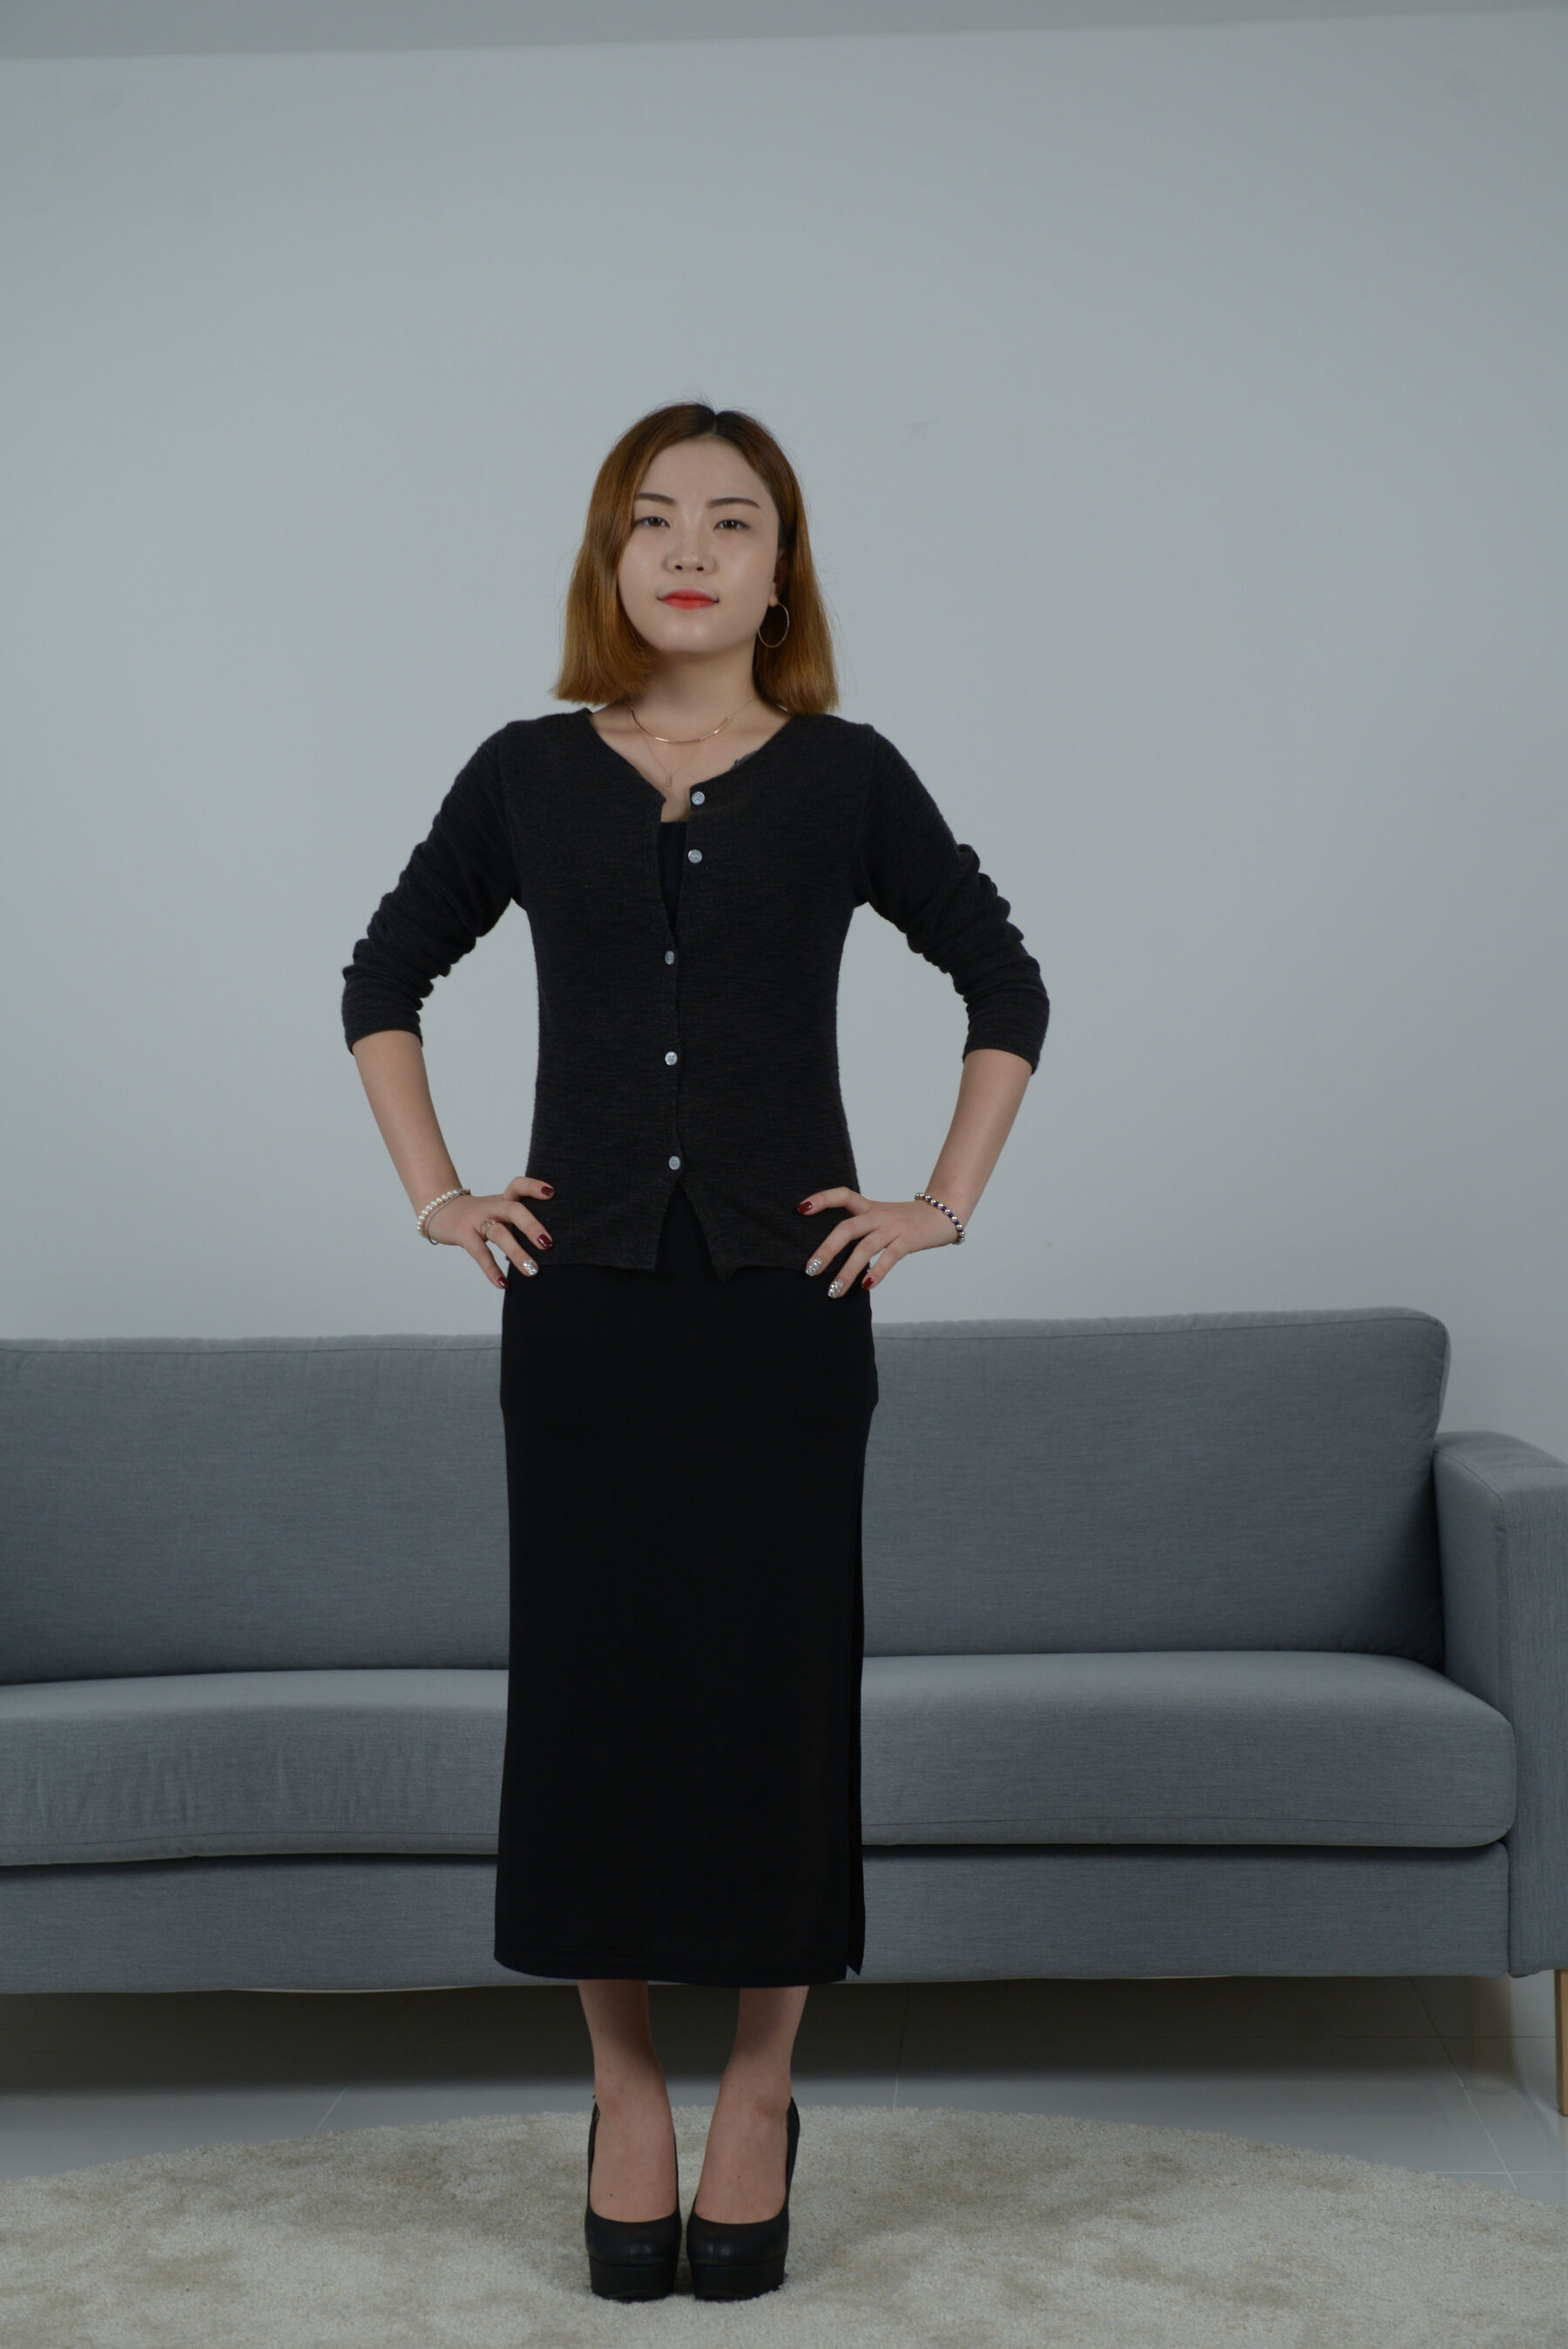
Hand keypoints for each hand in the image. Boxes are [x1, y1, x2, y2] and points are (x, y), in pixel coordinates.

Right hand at [425, 1175, 554, 1289]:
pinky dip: (491, 1269)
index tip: (551, 1193)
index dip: (533, 1187)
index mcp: (503, 1199)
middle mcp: (492, 1207)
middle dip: (531, 1226)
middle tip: (548, 1244)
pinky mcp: (462, 1234)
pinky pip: (479, 1252)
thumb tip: (549, 1243)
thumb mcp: (498, 1210)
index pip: (518, 1185)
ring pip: (499, 1233)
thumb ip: (518, 1219)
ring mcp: (476, 1219)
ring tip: (533, 1270)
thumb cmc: (478, 1215)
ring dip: (517, 1252)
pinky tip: (502, 1283)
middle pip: (513, 1209)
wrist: (438, 1210)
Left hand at [795, 1186, 959, 1295]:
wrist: (944, 1213)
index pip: (842, 1195)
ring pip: (865, 1247)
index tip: (800, 1209)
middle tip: (810, 1270)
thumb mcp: (880, 1218)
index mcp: (868, 1207)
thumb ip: (860, 1229)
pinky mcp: (908, 1240)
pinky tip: (866, 1285)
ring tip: (833, 1291)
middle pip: (847, 1228)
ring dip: (848, 1270)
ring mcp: (893, 1227)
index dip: (821, 1199)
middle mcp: (878, 1215)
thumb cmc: (906, 1221)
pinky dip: (877, 1271)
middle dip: (827, 1249)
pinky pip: (890, 1256)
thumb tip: (831, 1253)